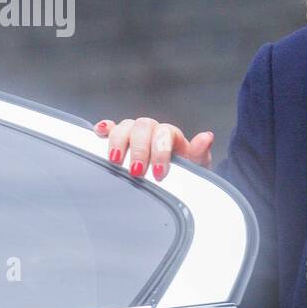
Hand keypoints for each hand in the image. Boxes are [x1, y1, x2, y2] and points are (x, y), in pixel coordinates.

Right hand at [93, 117, 213, 179]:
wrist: (176, 180)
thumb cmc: (186, 173)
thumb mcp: (197, 166)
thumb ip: (200, 153)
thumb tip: (207, 137)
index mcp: (171, 135)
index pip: (164, 133)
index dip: (160, 151)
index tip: (160, 173)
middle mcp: (152, 130)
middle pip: (142, 127)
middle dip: (139, 149)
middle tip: (138, 171)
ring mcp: (135, 134)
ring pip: (125, 127)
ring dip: (119, 141)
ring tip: (116, 160)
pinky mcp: (120, 141)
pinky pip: (110, 128)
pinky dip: (104, 129)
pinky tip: (99, 134)